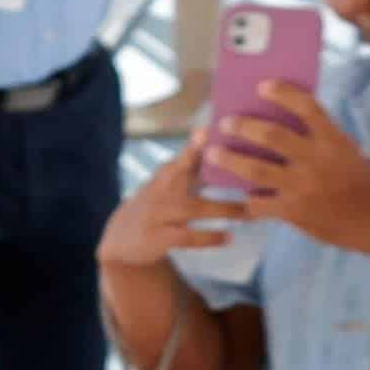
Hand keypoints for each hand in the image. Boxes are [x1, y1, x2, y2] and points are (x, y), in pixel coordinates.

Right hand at [102, 136, 237, 268]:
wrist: (121, 240)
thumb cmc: (158, 205)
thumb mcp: (168, 182)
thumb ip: (194, 165)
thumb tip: (232, 145)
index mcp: (167, 173)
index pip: (182, 155)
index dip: (193, 144)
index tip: (206, 130)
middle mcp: (159, 189)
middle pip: (179, 173)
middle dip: (198, 164)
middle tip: (237, 162)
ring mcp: (157, 213)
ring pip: (193, 208)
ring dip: (224, 210)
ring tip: (248, 213)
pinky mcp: (157, 238)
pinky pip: (187, 236)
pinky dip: (210, 237)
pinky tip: (228, 238)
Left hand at [200, 86, 369, 252]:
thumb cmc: (358, 181)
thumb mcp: (345, 151)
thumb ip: (318, 137)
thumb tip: (279, 119)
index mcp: (333, 140)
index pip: (307, 107)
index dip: (284, 94)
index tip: (263, 85)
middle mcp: (317, 160)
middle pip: (272, 136)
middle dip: (243, 127)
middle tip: (225, 123)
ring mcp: (303, 186)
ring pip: (256, 170)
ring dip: (230, 160)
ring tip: (213, 153)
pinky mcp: (293, 212)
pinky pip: (259, 203)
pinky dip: (247, 199)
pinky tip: (240, 196)